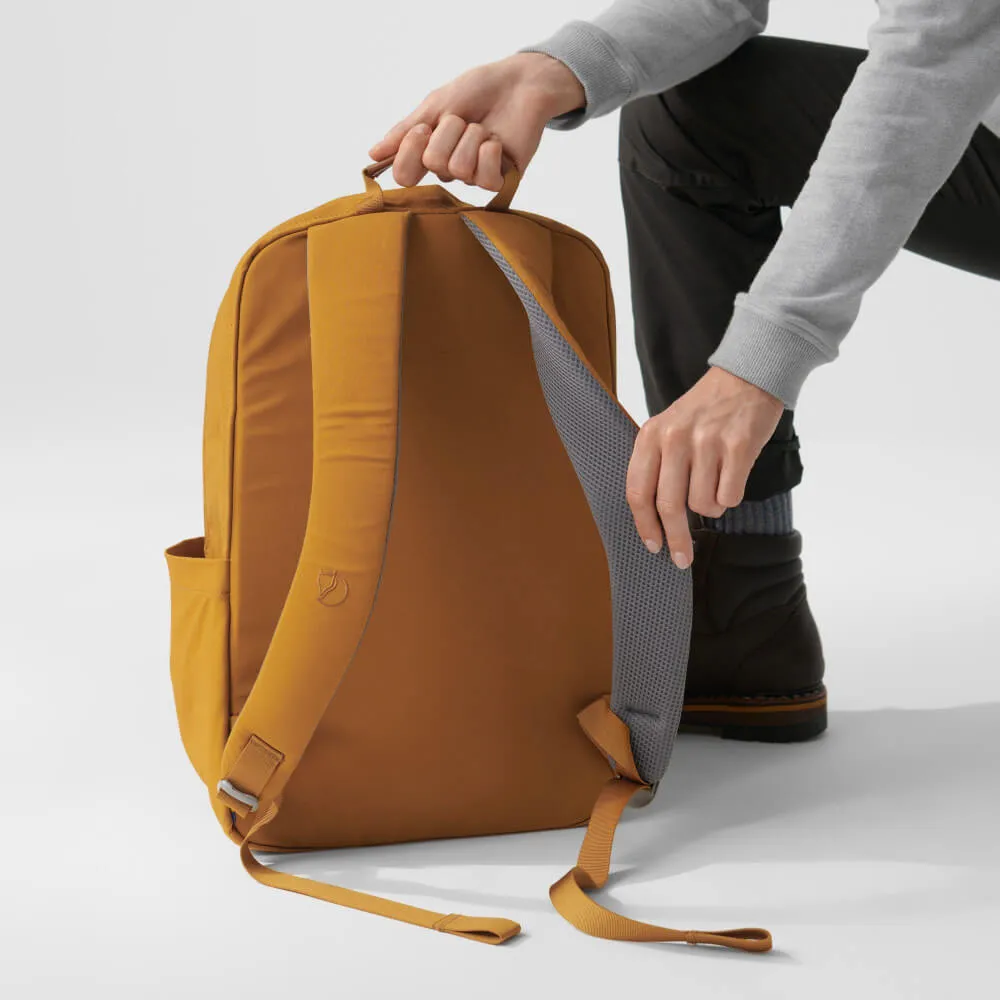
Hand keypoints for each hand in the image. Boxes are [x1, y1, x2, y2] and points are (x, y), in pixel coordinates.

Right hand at [367, 52, 584, 191]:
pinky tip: (497, 140)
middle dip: (449, 131)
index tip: (424, 127)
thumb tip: (373, 154)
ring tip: (482, 127)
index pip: (404, 176)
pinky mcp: (499, 180)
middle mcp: (448, 169)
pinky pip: (484, 178)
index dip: (411, 150)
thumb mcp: (434, 105)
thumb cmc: (477, 91)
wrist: (518, 83)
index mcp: (428, 153)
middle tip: (463, 119)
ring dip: (471, 136)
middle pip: (433, 163)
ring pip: (458, 168)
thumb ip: (405, 132)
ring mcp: (473, 177)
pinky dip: (490, 150)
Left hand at [626, 366, 784, 569]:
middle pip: (668, 506)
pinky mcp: (738, 447)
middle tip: (683, 558)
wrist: (746, 376)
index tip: (653, 546)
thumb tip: (653, 520)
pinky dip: (731, 497)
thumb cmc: (705, 410)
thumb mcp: (668, 428)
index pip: (638, 492)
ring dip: (711, 507)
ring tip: (717, 484)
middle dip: (677, 539)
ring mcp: (706, 442)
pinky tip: (732, 477)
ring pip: (703, 505)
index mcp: (651, 435)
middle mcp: (675, 438)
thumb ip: (656, 465)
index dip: (644, 526)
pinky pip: (730, 497)